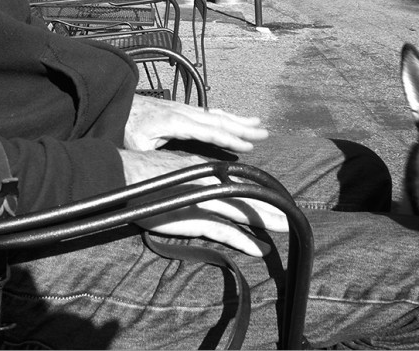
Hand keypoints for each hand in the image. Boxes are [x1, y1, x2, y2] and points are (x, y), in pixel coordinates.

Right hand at [119, 149, 288, 255]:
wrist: (125, 176)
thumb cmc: (147, 177)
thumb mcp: (178, 173)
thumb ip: (196, 179)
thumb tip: (211, 185)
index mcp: (206, 170)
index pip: (241, 179)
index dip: (260, 189)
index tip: (276, 197)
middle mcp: (209, 182)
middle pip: (248, 194)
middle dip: (272, 205)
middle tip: (293, 214)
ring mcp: (203, 200)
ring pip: (243, 211)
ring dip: (267, 221)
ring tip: (287, 228)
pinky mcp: (193, 218)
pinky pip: (224, 232)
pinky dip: (243, 241)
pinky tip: (259, 248)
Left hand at [124, 95, 268, 152]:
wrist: (113, 102)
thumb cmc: (123, 124)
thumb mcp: (136, 145)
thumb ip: (155, 155)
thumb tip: (172, 169)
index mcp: (175, 121)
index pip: (209, 131)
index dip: (230, 139)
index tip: (249, 146)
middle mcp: (182, 112)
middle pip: (219, 120)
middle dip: (243, 127)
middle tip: (265, 133)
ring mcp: (182, 109)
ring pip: (215, 114)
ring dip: (237, 119)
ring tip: (257, 122)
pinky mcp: (178, 109)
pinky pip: (207, 112)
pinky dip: (224, 116)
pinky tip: (231, 118)